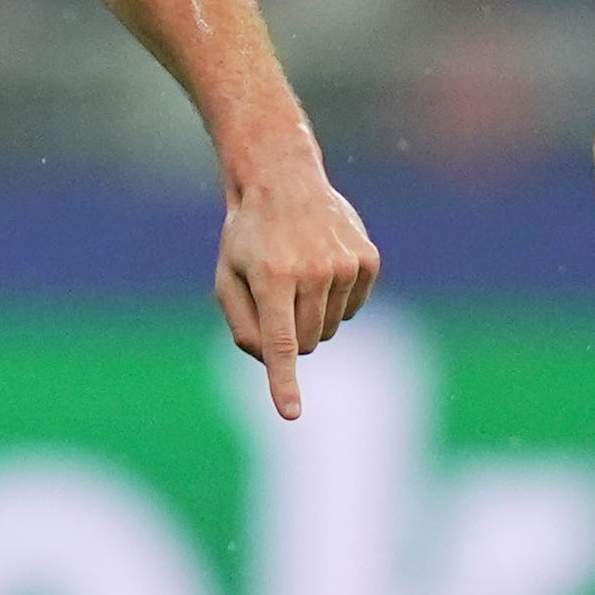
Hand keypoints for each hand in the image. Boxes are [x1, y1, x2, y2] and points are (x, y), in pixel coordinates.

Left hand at [215, 157, 380, 419]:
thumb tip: (272, 364)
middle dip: (288, 335)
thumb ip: (242, 324)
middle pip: (307, 343)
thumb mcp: (227, 276)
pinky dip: (333, 301)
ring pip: (329, 329)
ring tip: (294, 276)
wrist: (283, 180)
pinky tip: (319, 269)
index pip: (281, 342)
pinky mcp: (367, 261)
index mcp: (272, 277)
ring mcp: (345, 266)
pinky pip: (351, 309)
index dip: (283, 381)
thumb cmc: (248, 236)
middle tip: (273, 298)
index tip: (289, 413)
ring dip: (310, 317)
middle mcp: (313, 272)